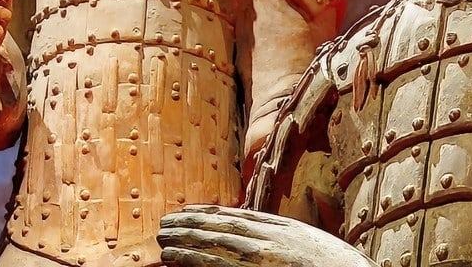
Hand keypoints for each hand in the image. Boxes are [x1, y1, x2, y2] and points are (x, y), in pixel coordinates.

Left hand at [160, 205, 376, 266]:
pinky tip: (175, 258)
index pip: (238, 216)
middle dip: (190, 224)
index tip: (188, 211)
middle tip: (164, 223)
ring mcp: (263, 257)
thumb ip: (284, 238)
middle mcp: (270, 239)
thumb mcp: (309, 244)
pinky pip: (219, 265)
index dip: (209, 213)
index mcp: (283, 229)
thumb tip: (261, 231)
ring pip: (214, 243)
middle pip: (221, 226)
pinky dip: (194, 260)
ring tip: (163, 239)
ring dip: (185, 240)